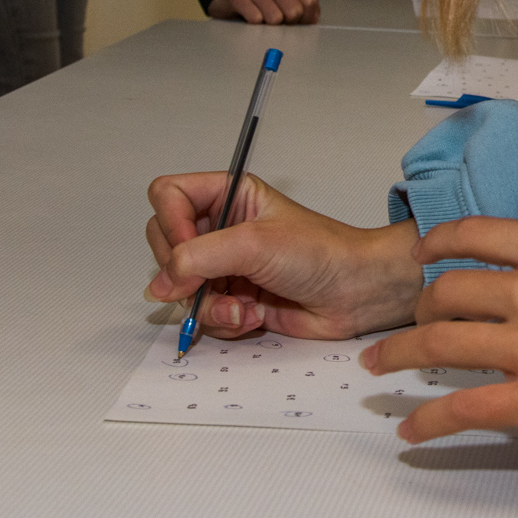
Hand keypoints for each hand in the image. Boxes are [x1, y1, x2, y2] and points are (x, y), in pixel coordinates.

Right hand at [144, 171, 421, 339]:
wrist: (357, 292)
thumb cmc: (321, 252)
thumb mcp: (255, 243)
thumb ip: (199, 257)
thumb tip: (159, 283)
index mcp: (228, 195)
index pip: (169, 196)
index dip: (169, 223)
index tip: (184, 251)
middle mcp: (222, 228)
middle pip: (165, 246)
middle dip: (184, 275)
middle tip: (206, 286)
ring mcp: (225, 266)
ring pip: (180, 288)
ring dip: (207, 305)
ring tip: (242, 309)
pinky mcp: (234, 299)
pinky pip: (202, 314)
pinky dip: (223, 321)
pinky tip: (252, 317)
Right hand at [208, 0, 318, 23]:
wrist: (225, 2)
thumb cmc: (258, 7)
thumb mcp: (283, 4)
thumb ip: (302, 10)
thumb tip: (312, 21)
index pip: (309, 2)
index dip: (304, 19)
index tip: (293, 23)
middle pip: (294, 12)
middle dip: (286, 25)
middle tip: (274, 24)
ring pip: (275, 18)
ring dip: (268, 27)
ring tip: (260, 22)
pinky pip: (255, 19)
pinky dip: (253, 26)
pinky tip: (248, 21)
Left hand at [362, 218, 517, 443]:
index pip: (472, 236)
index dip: (436, 247)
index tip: (422, 258)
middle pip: (446, 291)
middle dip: (419, 308)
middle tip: (410, 321)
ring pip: (437, 344)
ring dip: (398, 354)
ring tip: (378, 364)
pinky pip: (461, 410)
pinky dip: (427, 420)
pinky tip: (410, 428)